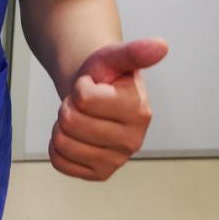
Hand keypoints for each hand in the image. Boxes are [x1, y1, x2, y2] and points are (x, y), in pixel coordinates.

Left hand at [48, 38, 168, 181]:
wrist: (96, 94)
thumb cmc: (106, 76)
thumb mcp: (114, 57)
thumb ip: (134, 52)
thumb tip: (161, 45)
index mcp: (139, 111)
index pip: (83, 98)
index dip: (80, 87)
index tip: (94, 86)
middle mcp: (133, 141)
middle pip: (70, 121)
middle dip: (70, 105)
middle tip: (84, 103)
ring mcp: (117, 160)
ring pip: (62, 142)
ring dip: (62, 124)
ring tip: (81, 117)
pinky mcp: (100, 174)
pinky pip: (60, 162)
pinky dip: (58, 146)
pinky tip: (75, 136)